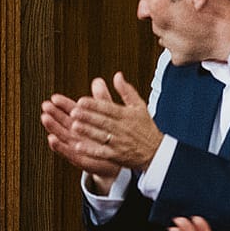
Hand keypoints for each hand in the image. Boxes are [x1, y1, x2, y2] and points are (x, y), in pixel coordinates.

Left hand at [41, 73, 162, 176]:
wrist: (156, 151)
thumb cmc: (145, 127)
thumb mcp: (139, 106)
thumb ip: (126, 91)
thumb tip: (117, 75)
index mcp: (127, 115)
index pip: (109, 108)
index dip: (95, 104)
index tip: (81, 100)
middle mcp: (122, 128)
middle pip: (103, 121)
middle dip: (88, 116)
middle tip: (73, 111)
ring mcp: (119, 142)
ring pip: (101, 135)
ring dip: (87, 131)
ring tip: (73, 126)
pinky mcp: (116, 155)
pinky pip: (102, 152)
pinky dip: (90, 150)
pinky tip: (77, 147)